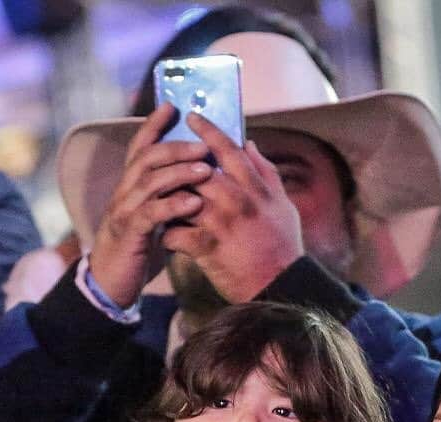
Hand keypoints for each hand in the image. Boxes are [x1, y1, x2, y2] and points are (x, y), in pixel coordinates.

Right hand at [89, 103, 211, 307]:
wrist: (111, 282)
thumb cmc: (137, 247)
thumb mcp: (152, 215)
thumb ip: (166, 195)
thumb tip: (195, 175)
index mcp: (130, 185)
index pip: (140, 146)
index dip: (154, 125)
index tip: (172, 106)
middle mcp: (124, 192)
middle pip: (147, 157)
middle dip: (176, 147)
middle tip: (204, 144)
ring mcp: (124, 211)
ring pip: (149, 181)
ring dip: (179, 172)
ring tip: (206, 169)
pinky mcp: (129, 233)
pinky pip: (151, 213)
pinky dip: (174, 205)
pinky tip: (195, 202)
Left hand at [162, 116, 303, 301]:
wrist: (280, 285)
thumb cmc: (282, 245)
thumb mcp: (282, 204)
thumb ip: (265, 172)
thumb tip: (249, 145)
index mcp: (255, 187)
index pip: (227, 149)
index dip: (207, 130)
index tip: (192, 117)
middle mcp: (236, 200)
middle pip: (197, 169)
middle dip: (178, 162)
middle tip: (163, 157)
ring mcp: (219, 223)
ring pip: (181, 198)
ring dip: (167, 197)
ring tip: (158, 197)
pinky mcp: (206, 247)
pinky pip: (175, 233)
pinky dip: (167, 232)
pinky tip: (164, 233)